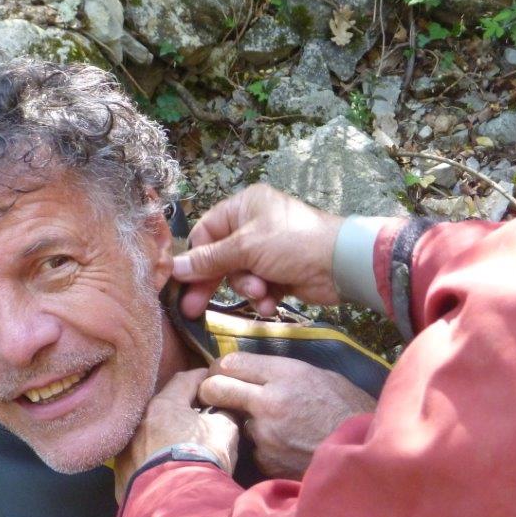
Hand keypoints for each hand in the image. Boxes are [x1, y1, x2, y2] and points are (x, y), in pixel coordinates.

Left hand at [115, 370, 238, 502]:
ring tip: (182, 444)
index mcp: (162, 405)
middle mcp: (137, 423)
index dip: (201, 379)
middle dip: (181, 409)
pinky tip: (166, 468)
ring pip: (148, 434)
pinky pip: (140, 459)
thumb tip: (224, 411)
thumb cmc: (202, 460)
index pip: (184, 380)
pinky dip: (153, 459)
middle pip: (163, 407)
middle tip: (199, 414)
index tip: (212, 382)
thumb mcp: (225, 430)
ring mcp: (125, 450)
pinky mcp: (121, 475)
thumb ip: (224, 414)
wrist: (177, 506)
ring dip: (165, 435)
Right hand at [175, 184, 344, 317]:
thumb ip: (209, 259)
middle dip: (213, 283)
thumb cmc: (292, 244)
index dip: (195, 258)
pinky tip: (271, 304)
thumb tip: (173, 266)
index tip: (183, 282)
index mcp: (243, 207)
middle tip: (192, 309)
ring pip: (238, 277)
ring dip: (247, 289)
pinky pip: (258, 288)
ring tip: (261, 293)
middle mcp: (252, 226)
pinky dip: (263, 297)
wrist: (341, 265)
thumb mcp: (246, 248)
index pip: (205, 232)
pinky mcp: (279, 273)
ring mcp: (267, 251)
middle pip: (219, 258)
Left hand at [198, 352, 375, 479]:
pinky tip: (287, 447)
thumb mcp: (318, 375)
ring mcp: (266, 434)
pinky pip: (254, 449)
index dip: (220, 368)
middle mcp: (269, 401)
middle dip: (210, 391)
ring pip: (238, 422)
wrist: (369, 450)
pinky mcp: (267, 460)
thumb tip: (250, 371)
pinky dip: (265, 448)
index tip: (220, 373)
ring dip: (249, 424)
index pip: (230, 363)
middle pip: (215, 389)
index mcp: (284, 374)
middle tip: (215, 396)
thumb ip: (280, 373)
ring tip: (279, 428)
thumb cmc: (348, 408)